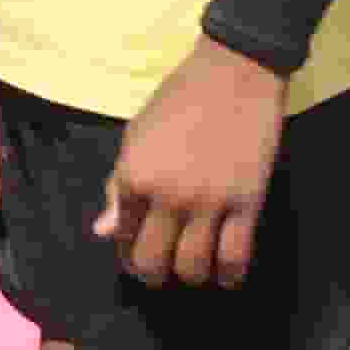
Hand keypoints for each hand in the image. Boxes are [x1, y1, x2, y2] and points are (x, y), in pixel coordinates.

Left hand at [101, 39, 285, 285]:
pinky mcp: (247, 203)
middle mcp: (167, 196)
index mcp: (134, 176)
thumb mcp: (136, 135)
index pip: (122, 236)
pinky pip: (236, 256)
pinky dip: (229, 276)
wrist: (234, 73)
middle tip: (160, 271)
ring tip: (193, 270)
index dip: (125, 252)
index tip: (135, 254)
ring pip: (193, 267)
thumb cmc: (179, 98)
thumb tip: (102, 231)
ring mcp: (209, 202)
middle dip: (152, 275)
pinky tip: (226, 277)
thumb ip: (118, 186)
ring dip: (190, 277)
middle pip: (153, 263)